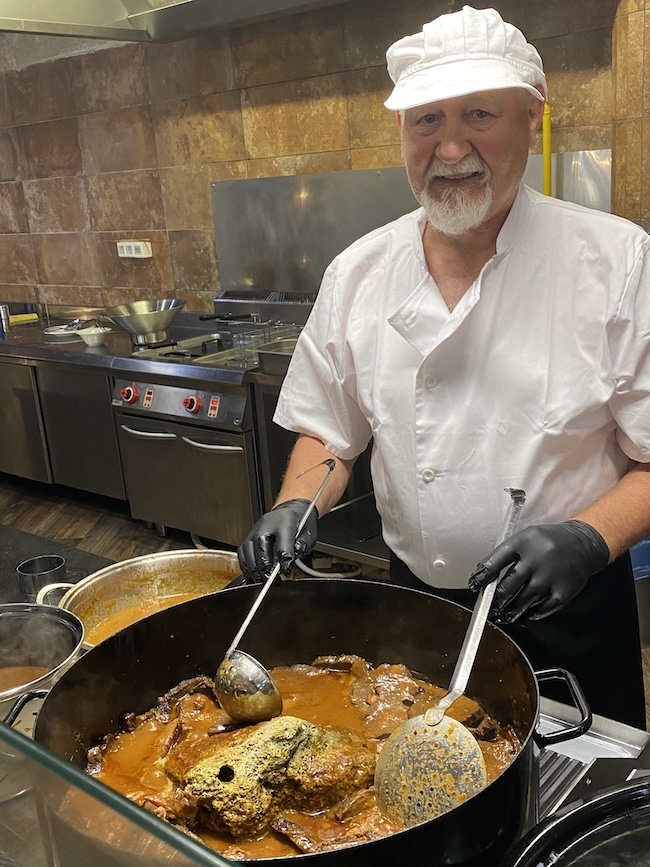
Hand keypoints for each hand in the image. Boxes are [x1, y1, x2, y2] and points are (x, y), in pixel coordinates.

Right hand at [237, 499, 318, 583]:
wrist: (290, 510)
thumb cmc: (299, 523)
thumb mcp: (309, 534)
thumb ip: (302, 546)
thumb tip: (292, 558)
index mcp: (285, 521)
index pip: (282, 542)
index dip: (283, 559)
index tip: (285, 571)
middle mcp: (266, 524)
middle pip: (261, 546)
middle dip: (265, 567)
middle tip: (272, 580)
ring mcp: (255, 530)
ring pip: (247, 550)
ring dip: (254, 568)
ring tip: (262, 580)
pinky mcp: (248, 537)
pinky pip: (242, 552)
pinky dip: (246, 566)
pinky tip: (253, 575)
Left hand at [468, 520, 608, 623]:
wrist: (582, 544)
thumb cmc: (547, 542)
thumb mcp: (525, 538)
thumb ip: (507, 555)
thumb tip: (487, 577)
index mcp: (523, 543)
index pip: (495, 561)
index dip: (482, 576)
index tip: (475, 584)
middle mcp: (536, 560)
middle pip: (508, 586)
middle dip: (496, 598)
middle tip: (490, 605)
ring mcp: (550, 576)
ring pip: (523, 600)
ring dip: (510, 610)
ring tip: (503, 614)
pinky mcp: (562, 591)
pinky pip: (542, 608)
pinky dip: (532, 613)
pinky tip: (526, 614)